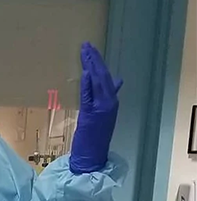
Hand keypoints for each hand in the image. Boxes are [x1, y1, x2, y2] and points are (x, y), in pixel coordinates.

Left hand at [69, 42, 122, 173]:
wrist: (92, 156)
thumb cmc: (93, 137)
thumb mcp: (101, 114)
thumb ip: (107, 97)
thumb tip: (116, 81)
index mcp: (111, 101)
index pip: (104, 77)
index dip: (98, 62)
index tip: (90, 49)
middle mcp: (109, 103)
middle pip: (102, 76)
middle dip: (94, 59)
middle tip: (86, 45)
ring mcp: (102, 109)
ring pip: (98, 83)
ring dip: (90, 66)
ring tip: (84, 52)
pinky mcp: (92, 116)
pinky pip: (90, 97)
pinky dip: (88, 85)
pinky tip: (85, 73)